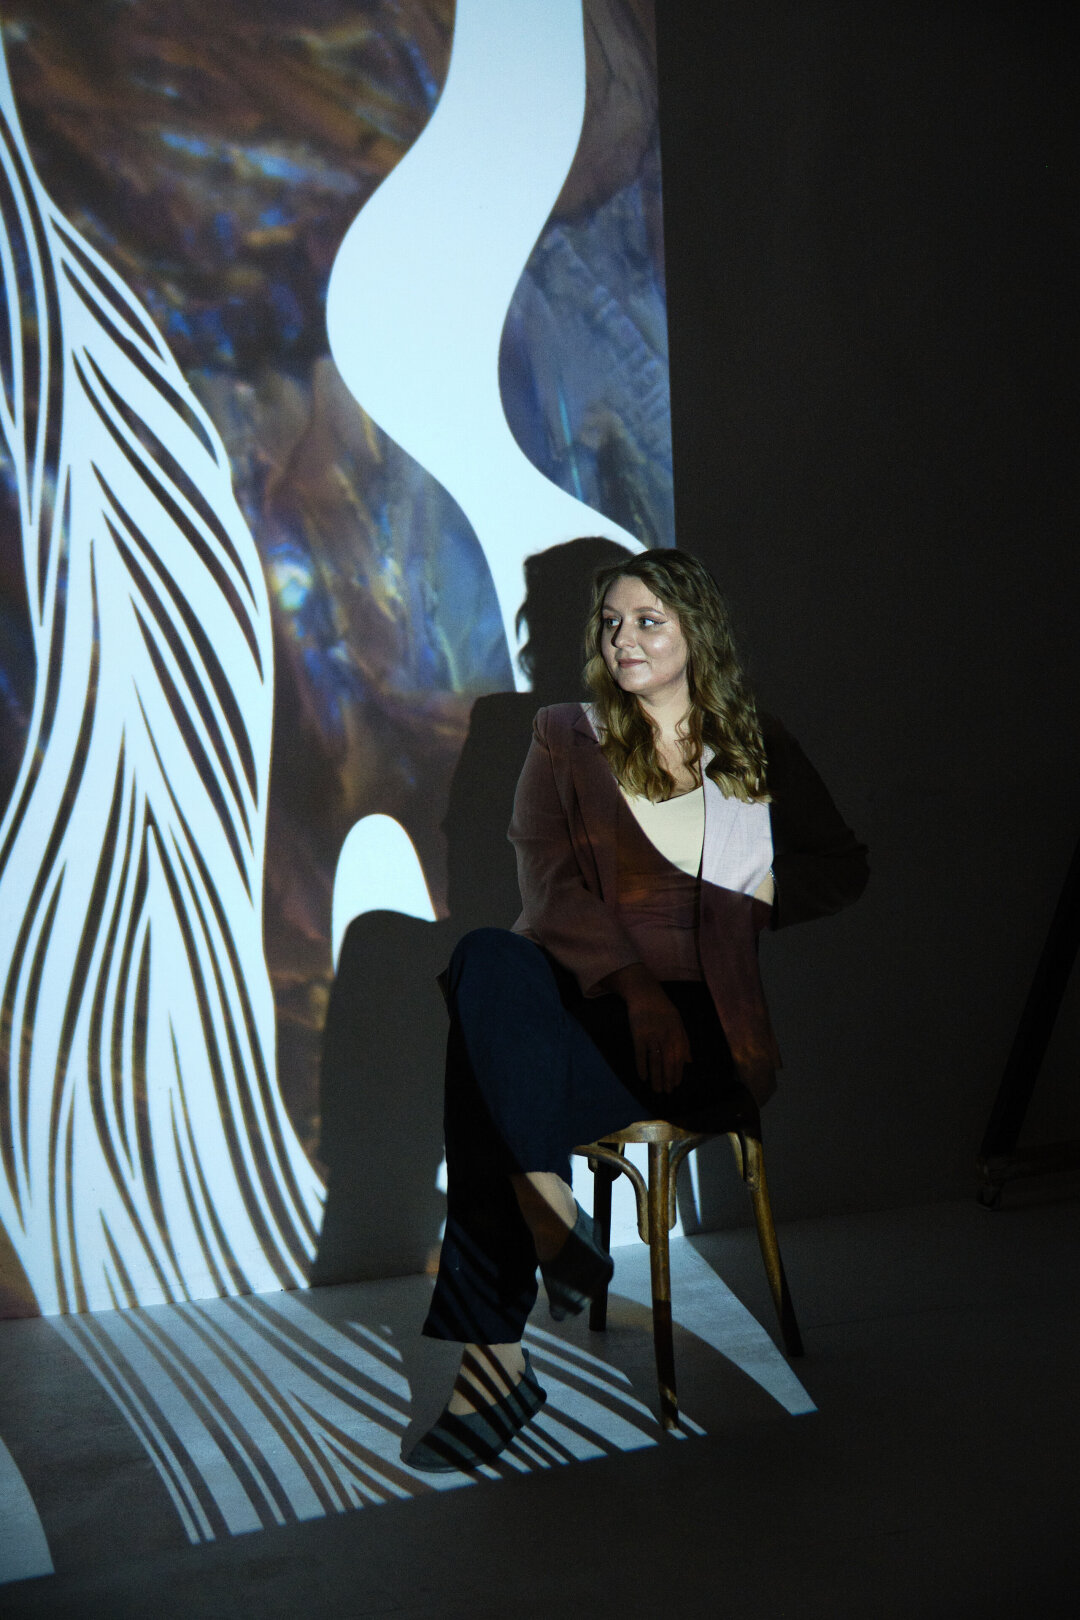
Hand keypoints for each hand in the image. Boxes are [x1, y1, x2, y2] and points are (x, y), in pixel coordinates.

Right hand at [598, 964, 691, 1092]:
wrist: (645, 993)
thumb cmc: (662, 1008)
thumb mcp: (678, 1022)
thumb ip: (684, 1042)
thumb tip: (689, 1061)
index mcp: (677, 1033)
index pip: (679, 1058)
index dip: (677, 1073)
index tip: (675, 1085)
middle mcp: (666, 1036)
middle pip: (668, 1063)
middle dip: (668, 1079)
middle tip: (666, 1092)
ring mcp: (652, 1036)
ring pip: (655, 1062)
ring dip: (656, 1078)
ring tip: (656, 1090)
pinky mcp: (638, 1035)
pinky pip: (640, 1055)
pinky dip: (642, 1067)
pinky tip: (643, 1077)